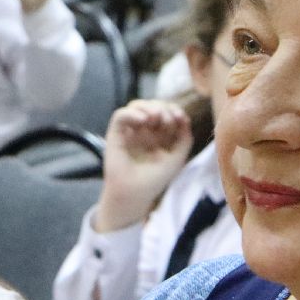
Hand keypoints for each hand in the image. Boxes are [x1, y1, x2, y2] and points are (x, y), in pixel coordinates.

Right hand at [94, 100, 194, 231]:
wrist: (135, 194)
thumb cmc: (155, 179)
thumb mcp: (177, 157)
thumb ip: (184, 138)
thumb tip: (183, 118)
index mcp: (158, 135)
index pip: (166, 112)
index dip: (174, 110)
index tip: (180, 118)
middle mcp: (143, 131)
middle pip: (153, 105)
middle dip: (163, 108)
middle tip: (167, 120)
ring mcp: (129, 131)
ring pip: (136, 105)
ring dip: (148, 107)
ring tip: (155, 118)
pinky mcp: (115, 134)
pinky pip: (121, 115)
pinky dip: (132, 113)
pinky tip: (142, 121)